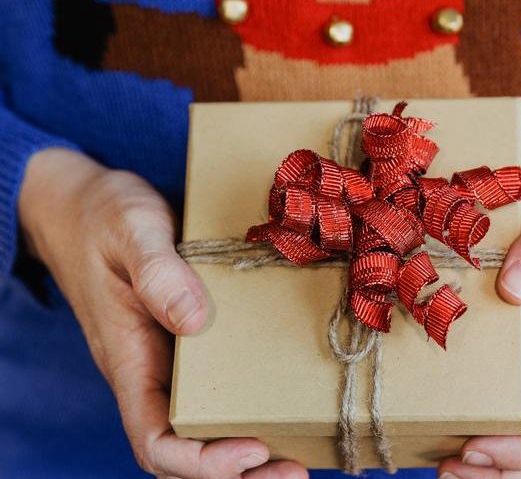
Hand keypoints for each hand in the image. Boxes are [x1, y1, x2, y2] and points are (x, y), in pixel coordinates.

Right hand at [18, 149, 307, 478]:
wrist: (83, 203)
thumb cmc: (102, 214)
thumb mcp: (131, 230)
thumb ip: (159, 273)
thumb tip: (195, 321)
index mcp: (127, 360)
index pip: (155, 439)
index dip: (202, 460)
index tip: (254, 448)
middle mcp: (150, 373)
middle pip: (188, 448)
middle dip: (240, 472)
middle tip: (298, 473)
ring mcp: (171, 362)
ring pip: (206, 427)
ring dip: (251, 454)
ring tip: (303, 460)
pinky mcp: (191, 343)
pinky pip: (219, 389)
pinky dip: (252, 409)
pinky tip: (292, 406)